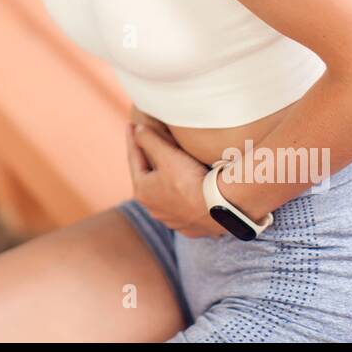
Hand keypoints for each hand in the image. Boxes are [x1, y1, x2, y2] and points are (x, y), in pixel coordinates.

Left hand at [125, 106, 228, 238]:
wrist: (221, 207)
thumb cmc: (190, 180)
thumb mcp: (167, 154)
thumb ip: (149, 139)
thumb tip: (137, 129)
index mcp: (143, 191)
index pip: (134, 158)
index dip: (133, 139)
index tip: (130, 125)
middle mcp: (154, 209)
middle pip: (148, 178)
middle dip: (147, 161)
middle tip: (146, 145)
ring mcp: (172, 220)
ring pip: (165, 195)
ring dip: (164, 180)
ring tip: (168, 168)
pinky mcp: (191, 227)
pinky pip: (182, 207)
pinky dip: (181, 195)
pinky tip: (186, 190)